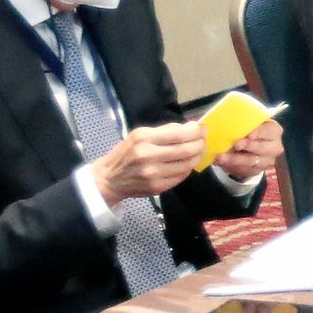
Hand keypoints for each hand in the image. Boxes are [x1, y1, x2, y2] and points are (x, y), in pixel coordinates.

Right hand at [89, 122, 204, 204]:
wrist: (108, 179)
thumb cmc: (125, 154)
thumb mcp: (139, 135)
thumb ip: (166, 130)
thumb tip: (192, 126)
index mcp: (143, 139)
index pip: (179, 134)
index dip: (196, 132)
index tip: (204, 128)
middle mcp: (148, 156)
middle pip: (187, 150)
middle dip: (201, 144)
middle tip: (204, 140)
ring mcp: (153, 173)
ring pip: (187, 164)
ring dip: (197, 156)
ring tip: (198, 151)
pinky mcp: (157, 187)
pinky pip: (181, 176)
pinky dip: (188, 168)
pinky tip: (186, 163)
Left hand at [213, 119, 283, 179]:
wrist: (250, 147)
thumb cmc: (249, 130)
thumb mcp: (249, 123)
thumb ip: (243, 123)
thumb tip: (227, 120)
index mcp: (274, 131)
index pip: (270, 131)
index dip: (260, 132)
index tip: (249, 134)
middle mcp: (274, 147)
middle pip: (262, 148)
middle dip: (249, 146)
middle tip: (236, 144)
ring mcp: (267, 161)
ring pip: (251, 161)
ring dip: (235, 159)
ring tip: (221, 157)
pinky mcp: (256, 171)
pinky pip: (244, 170)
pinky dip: (231, 166)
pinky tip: (221, 162)